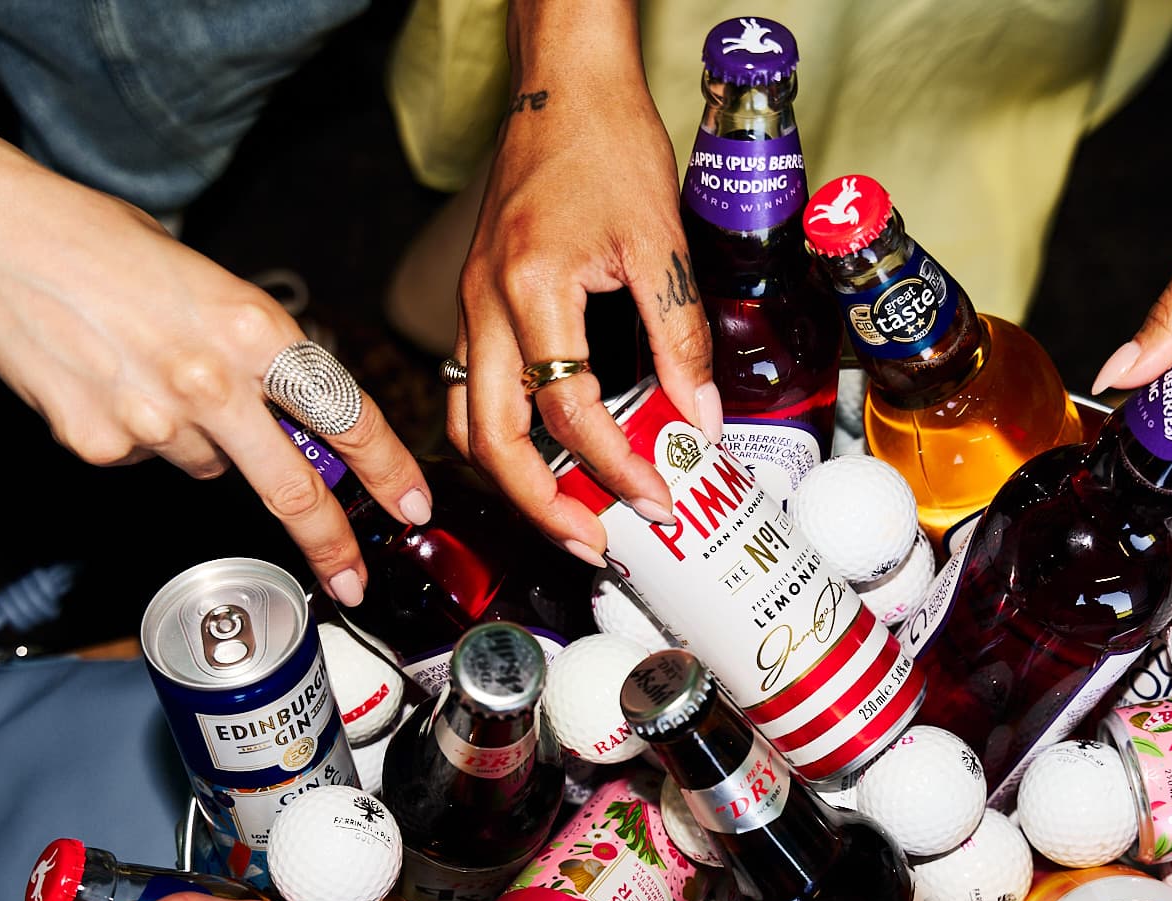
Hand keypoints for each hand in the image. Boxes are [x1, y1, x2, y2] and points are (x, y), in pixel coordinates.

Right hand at [0, 165, 428, 606]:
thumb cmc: (98, 242)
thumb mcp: (208, 283)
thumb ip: (255, 351)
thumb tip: (292, 417)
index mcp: (251, 330)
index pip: (346, 415)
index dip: (386, 469)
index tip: (411, 506)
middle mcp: (211, 383)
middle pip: (293, 489)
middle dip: (330, 542)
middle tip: (352, 577)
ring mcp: (152, 423)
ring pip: (210, 466)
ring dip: (203, 441)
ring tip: (150, 371)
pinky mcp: (101, 448)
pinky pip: (146, 460)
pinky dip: (139, 435)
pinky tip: (105, 381)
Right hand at [447, 0, 715, 563]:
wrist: (563, 86)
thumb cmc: (605, 141)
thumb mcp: (660, 239)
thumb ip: (681, 336)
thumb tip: (703, 415)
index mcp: (531, 288)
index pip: (569, 410)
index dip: (616, 467)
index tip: (657, 498)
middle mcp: (486, 306)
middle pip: (492, 440)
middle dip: (542, 505)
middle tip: (594, 543)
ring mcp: (472, 308)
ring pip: (468, 423)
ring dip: (512, 481)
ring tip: (567, 516)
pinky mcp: (476, 305)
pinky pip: (471, 391)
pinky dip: (501, 437)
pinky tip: (544, 457)